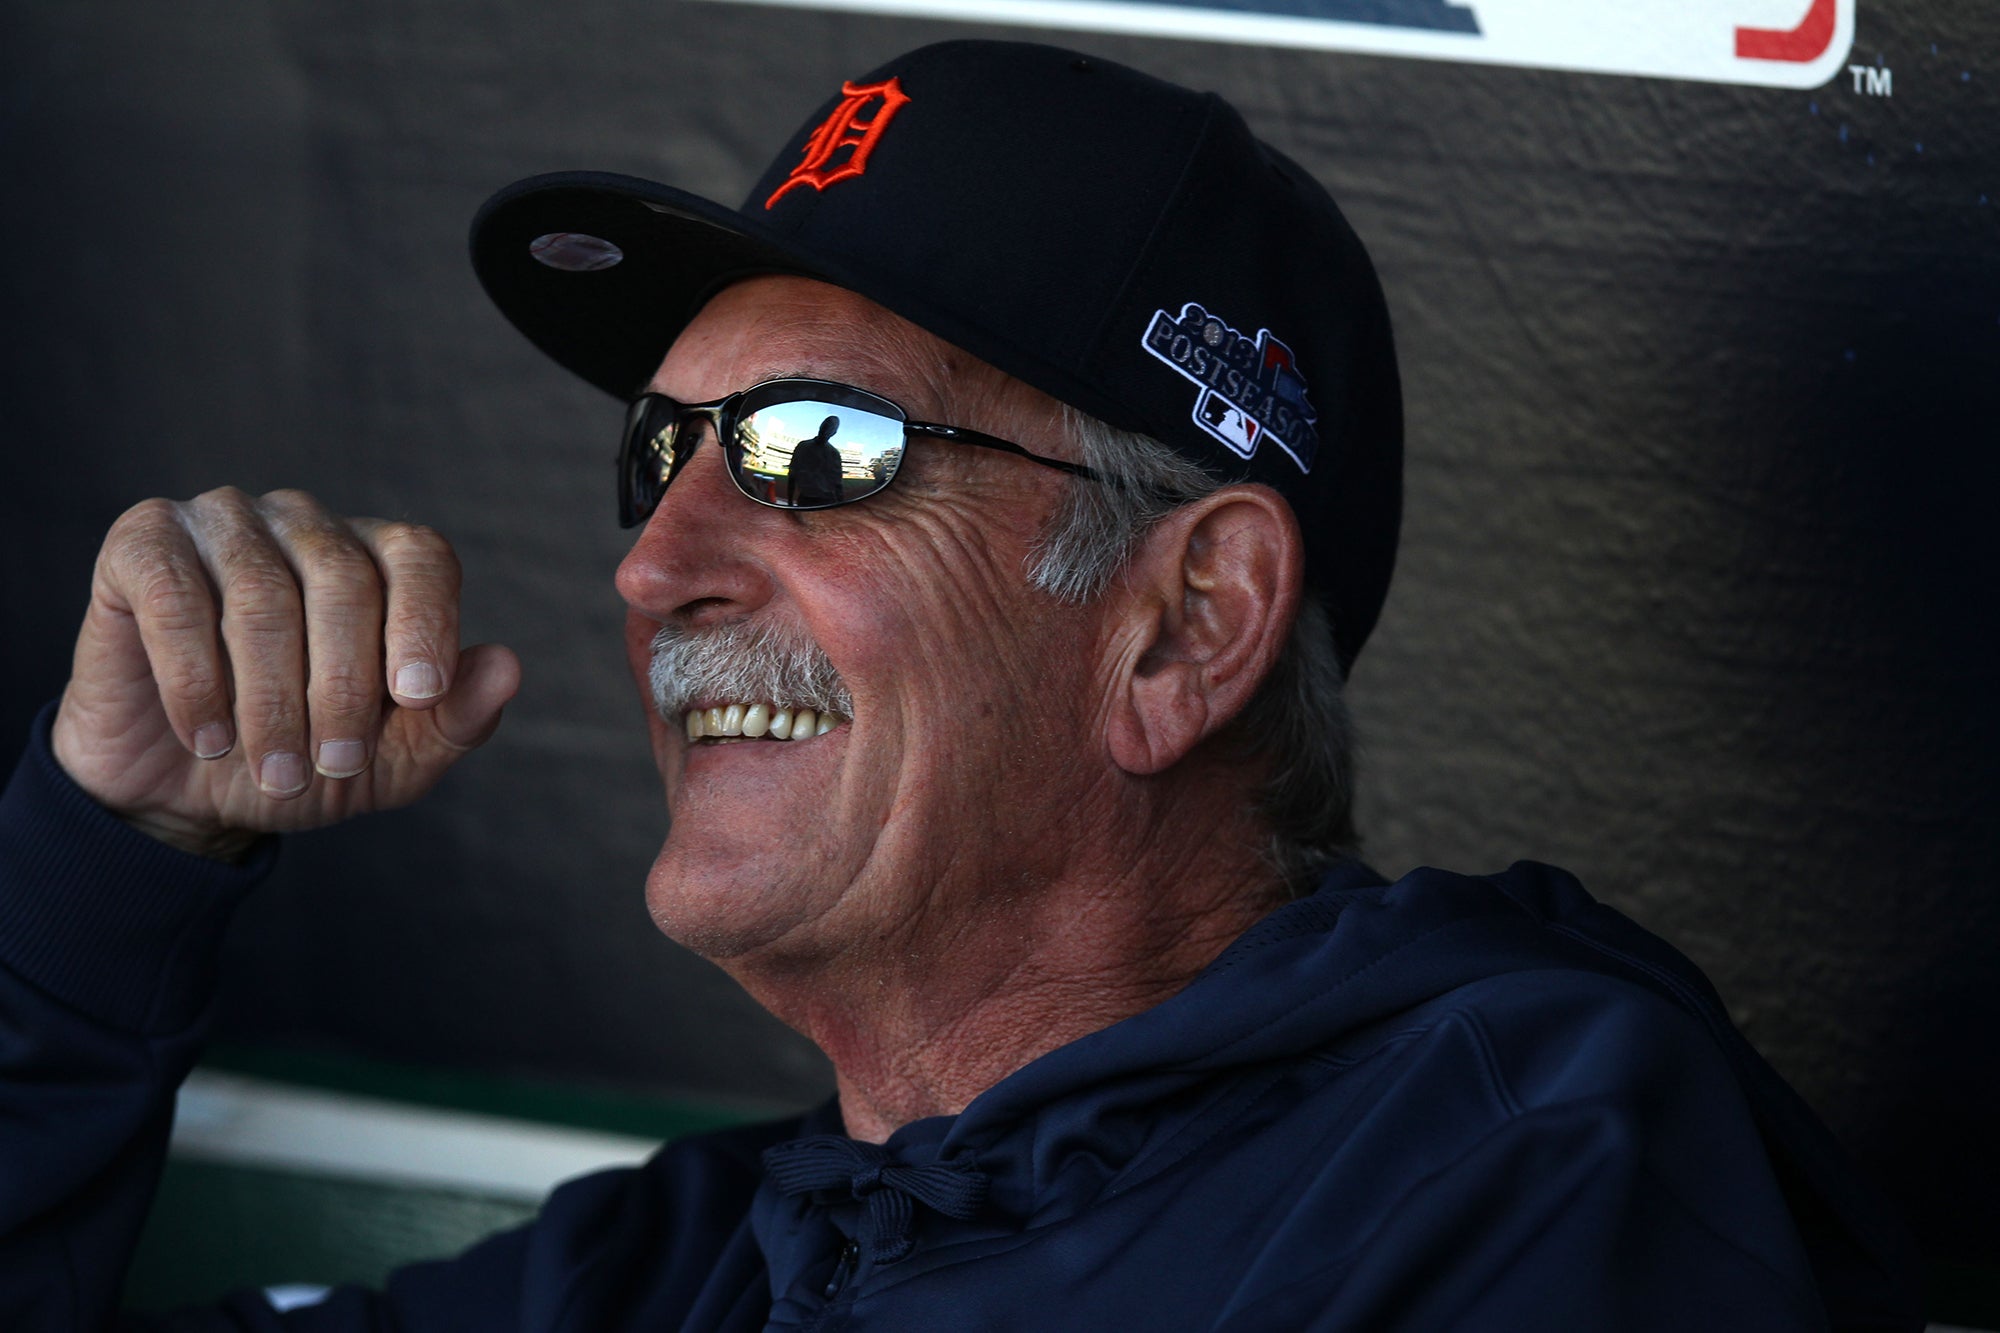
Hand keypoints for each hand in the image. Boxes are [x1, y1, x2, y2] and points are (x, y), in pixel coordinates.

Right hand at [51, 488, 520, 858]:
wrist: (184, 793)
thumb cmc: (302, 762)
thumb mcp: (392, 761)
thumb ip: (455, 718)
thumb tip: (509, 667)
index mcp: (378, 558)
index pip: (422, 558)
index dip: (425, 621)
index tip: (418, 694)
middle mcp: (307, 524)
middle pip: (344, 578)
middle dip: (344, 686)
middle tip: (334, 765)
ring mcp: (224, 523)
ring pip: (262, 592)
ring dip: (272, 698)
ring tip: (276, 770)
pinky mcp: (144, 543)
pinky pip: (176, 596)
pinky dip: (196, 677)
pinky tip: (209, 737)